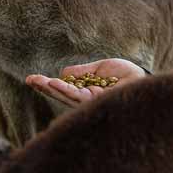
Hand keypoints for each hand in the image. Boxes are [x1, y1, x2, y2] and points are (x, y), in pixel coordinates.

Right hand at [25, 58, 147, 108]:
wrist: (143, 80)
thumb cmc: (126, 75)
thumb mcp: (100, 68)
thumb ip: (82, 72)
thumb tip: (62, 73)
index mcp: (85, 92)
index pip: (62, 89)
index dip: (47, 84)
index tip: (31, 78)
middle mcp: (86, 101)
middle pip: (61, 95)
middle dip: (45, 88)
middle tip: (29, 80)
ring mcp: (91, 103)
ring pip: (67, 97)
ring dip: (53, 89)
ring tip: (41, 81)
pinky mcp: (97, 102)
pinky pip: (78, 96)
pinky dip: (66, 90)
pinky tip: (55, 83)